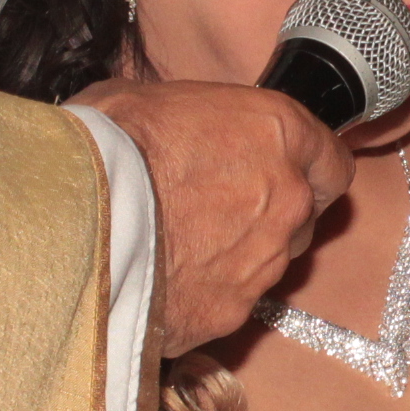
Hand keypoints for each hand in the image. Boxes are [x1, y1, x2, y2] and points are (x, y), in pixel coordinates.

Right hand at [80, 78, 355, 355]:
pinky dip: (205, 292)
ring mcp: (265, 262)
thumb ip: (196, 121)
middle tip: (214, 208)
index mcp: (278, 133)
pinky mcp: (233, 312)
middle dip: (269, 215)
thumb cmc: (109, 145)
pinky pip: (229, 300)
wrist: (76, 222)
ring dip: (236, 255)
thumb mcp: (149, 98)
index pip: (333, 161)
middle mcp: (287, 199)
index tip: (288, 172)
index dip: (312, 168)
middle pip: (303, 217)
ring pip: (269, 263)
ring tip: (176, 244)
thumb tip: (182, 130)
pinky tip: (162, 277)